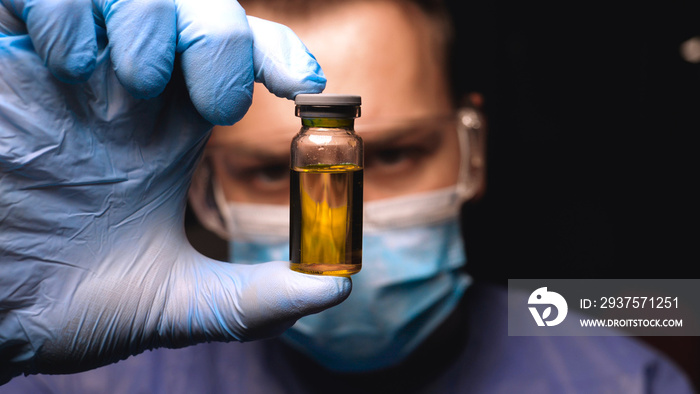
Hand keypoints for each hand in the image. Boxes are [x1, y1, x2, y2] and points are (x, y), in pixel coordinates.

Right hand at [0, 0, 349, 383]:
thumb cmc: (61, 300)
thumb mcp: (170, 300)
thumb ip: (251, 298)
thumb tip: (333, 288)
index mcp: (171, 130)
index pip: (239, 59)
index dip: (277, 55)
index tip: (306, 87)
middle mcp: (127, 88)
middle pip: (201, 10)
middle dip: (224, 41)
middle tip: (216, 107)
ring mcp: (68, 66)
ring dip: (151, 25)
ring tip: (129, 94)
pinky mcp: (8, 57)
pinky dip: (68, 12)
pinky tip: (69, 66)